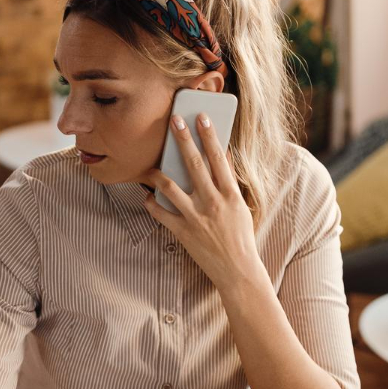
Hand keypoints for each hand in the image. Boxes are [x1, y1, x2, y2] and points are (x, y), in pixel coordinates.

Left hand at [145, 113, 270, 295]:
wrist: (238, 270)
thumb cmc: (241, 237)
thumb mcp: (241, 207)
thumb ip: (229, 184)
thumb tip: (221, 158)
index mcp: (230, 194)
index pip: (218, 158)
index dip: (209, 136)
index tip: (201, 118)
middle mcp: (212, 202)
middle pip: (193, 164)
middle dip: (183, 140)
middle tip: (174, 121)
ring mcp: (195, 217)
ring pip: (170, 186)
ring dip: (158, 172)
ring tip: (151, 165)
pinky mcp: (182, 232)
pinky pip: (160, 213)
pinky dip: (151, 204)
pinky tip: (147, 196)